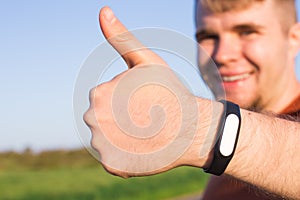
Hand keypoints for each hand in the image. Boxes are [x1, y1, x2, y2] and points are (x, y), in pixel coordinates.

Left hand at [83, 7, 215, 177]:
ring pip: (107, 139)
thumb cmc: (170, 92)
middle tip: (146, 119)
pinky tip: (143, 148)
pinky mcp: (113, 165)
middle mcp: (93, 120)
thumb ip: (121, 38)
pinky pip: (114, 159)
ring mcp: (102, 145)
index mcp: (98, 94)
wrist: (193, 128)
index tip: (142, 103)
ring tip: (145, 133)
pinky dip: (126, 155)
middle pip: (103, 120)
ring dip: (123, 138)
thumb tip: (103, 10)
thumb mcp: (146, 61)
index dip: (125, 102)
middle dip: (121, 120)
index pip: (103, 101)